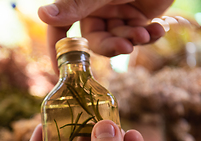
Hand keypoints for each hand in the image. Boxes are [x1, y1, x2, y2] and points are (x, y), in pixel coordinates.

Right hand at [38, 0, 173, 71]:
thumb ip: (74, 6)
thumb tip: (42, 15)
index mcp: (79, 3)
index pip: (61, 30)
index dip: (58, 51)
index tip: (60, 74)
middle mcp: (95, 11)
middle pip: (94, 41)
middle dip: (112, 46)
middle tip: (126, 47)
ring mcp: (117, 14)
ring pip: (117, 40)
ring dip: (132, 39)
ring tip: (145, 33)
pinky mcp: (138, 17)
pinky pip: (138, 35)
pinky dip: (150, 35)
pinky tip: (158, 29)